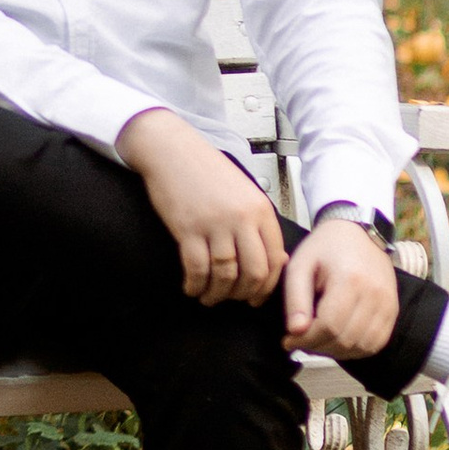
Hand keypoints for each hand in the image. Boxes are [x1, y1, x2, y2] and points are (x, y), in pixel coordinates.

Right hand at [117, 106, 286, 305]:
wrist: (171, 149)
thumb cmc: (206, 171)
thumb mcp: (243, 193)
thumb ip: (259, 225)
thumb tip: (277, 260)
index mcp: (259, 209)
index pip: (273, 260)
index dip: (265, 286)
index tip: (255, 297)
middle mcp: (241, 218)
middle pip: (253, 272)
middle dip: (243, 294)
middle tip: (232, 300)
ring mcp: (214, 223)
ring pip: (225, 275)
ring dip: (217, 294)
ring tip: (209, 297)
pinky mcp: (188, 227)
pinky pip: (197, 268)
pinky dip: (195, 285)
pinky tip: (192, 288)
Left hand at [283, 213, 399, 360]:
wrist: (359, 231)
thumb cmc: (325, 247)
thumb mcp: (301, 265)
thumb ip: (296, 299)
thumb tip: (295, 332)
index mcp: (350, 279)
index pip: (330, 326)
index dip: (307, 340)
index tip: (289, 340)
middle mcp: (374, 294)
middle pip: (346, 339)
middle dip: (318, 347)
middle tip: (301, 340)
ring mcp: (388, 304)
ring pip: (363, 346)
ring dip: (337, 351)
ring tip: (318, 340)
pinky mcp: (393, 310)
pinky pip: (377, 343)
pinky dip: (356, 349)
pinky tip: (339, 340)